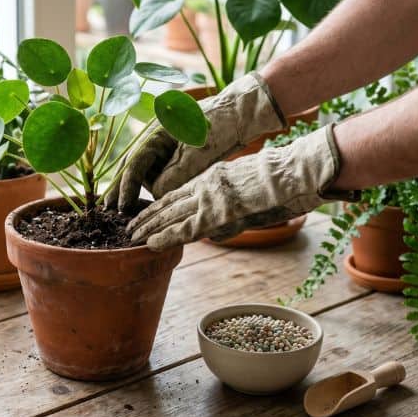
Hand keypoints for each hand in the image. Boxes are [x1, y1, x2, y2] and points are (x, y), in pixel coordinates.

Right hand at [105, 72, 286, 211]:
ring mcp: (165, 145)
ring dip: (142, 189)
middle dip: (123, 189)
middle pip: (134, 167)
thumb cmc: (220, 125)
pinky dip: (158, 186)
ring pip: (148, 172)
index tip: (120, 206)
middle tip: (111, 211)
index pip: (134, 162)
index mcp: (156, 132)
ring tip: (132, 210)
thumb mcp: (198, 153)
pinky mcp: (176, 153)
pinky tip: (155, 202)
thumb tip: (158, 195)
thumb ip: (176, 174)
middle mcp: (155, 138)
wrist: (241, 112)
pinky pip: (162, 173)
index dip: (125, 186)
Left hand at [128, 125, 356, 250]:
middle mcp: (204, 186)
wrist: (288, 173)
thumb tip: (219, 219)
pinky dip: (165, 236)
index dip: (158, 205)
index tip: (143, 214)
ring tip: (130, 236)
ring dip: (148, 227)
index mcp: (211, 178)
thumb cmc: (275, 178)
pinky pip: (184, 227)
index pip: (177, 193)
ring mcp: (209, 198)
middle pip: (167, 203)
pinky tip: (150, 243)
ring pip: (169, 214)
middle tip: (128, 228)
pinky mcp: (216, 211)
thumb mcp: (244, 182)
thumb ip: (227, 198)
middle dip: (147, 217)